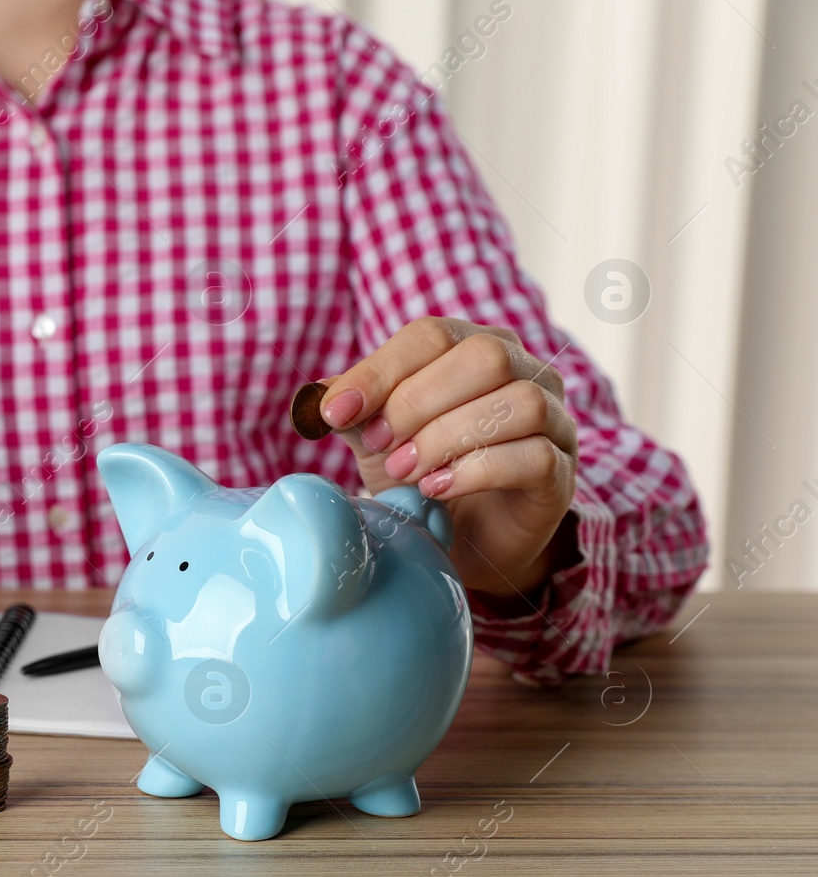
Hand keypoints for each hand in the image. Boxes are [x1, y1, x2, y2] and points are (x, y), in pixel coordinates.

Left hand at [316, 317, 579, 602]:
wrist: (461, 542)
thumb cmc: (420, 475)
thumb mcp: (377, 439)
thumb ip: (354, 412)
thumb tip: (316, 397)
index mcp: (475, 347)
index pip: (431, 335)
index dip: (380, 371)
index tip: (335, 412)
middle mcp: (526, 371)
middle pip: (483, 357)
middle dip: (417, 402)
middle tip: (380, 445)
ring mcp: (554, 420)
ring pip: (518, 402)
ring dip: (448, 437)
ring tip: (407, 471)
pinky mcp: (561, 472)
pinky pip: (534, 456)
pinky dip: (477, 470)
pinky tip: (438, 489)